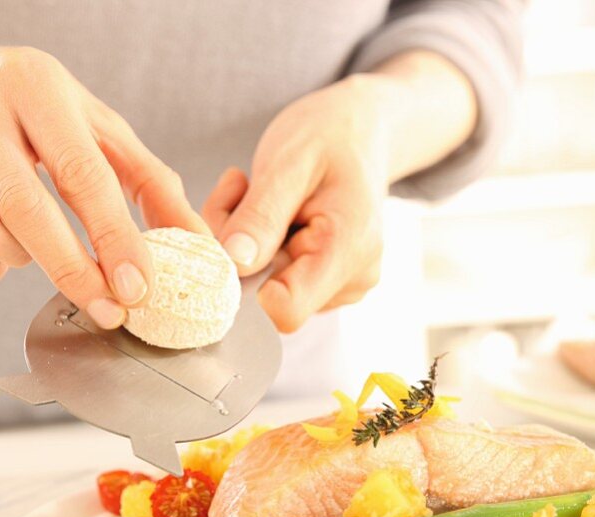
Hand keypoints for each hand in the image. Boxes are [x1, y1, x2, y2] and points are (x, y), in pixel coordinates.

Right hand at [0, 43, 206, 327]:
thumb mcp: (99, 129)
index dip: (112, 235)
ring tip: (44, 252)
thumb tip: (199, 245)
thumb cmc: (37, 112)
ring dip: (21, 258)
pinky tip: (5, 253)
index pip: (81, 172)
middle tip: (109, 310)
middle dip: (72, 269)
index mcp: (37, 87)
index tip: (138, 286)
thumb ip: (150, 183)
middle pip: (24, 206)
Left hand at [203, 52, 475, 332]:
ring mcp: (339, 285)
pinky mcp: (324, 283)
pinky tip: (269, 211)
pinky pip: (271, 279)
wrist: (361, 128)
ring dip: (243, 243)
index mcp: (348, 250)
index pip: (284, 310)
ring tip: (259, 194)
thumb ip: (262, 216)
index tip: (234, 226)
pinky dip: (255, 247)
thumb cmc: (328, 135)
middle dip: (238, 249)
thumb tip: (234, 265)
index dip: (244, 281)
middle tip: (242, 191)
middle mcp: (350, 279)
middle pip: (265, 297)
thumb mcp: (289, 162)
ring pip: (262, 288)